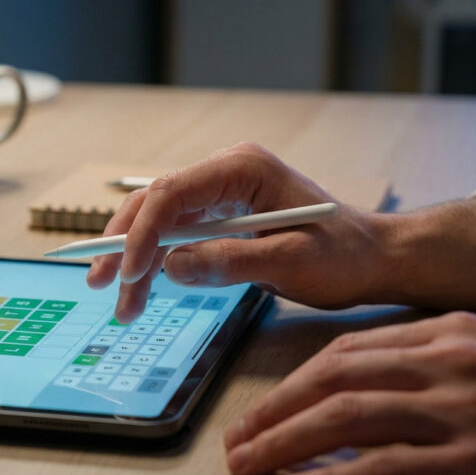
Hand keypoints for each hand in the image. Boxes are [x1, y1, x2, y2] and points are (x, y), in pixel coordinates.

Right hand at [86, 142, 387, 322]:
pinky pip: (178, 236)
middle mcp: (225, 173)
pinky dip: (158, 264)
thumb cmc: (344, 255)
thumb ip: (229, 262)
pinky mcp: (223, 218)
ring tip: (122, 305)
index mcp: (241, 168)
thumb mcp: (290, 261)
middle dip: (125, 246)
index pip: (171, 193)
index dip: (141, 234)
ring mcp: (222, 195)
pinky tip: (143, 289)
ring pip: (160, 222)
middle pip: (155, 204)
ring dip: (136, 261)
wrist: (375, 259)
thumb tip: (170, 269)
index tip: (129, 275)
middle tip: (100, 286)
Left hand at [224, 312, 475, 474]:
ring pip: (346, 418)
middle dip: (273, 411)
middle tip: (237, 440)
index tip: (262, 408)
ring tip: (248, 467)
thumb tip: (361, 395)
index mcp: (451, 332)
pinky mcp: (475, 462)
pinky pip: (380, 470)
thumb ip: (432, 368)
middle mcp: (450, 360)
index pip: (347, 350)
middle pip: (334, 378)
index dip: (294, 383)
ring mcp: (463, 409)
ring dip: (284, 445)